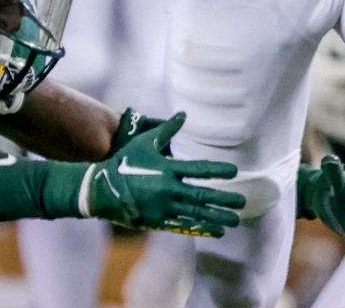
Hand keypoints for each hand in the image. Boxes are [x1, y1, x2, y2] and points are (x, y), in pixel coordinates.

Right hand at [82, 112, 244, 236]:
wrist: (102, 188)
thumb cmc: (125, 162)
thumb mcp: (145, 142)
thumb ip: (167, 130)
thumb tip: (184, 114)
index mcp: (167, 169)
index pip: (199, 169)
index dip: (218, 170)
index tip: (234, 172)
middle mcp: (168, 189)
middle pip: (202, 196)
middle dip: (224, 200)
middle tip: (242, 203)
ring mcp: (163, 207)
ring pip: (196, 214)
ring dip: (216, 217)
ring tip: (234, 221)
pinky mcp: (158, 220)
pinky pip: (183, 225)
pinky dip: (200, 227)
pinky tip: (214, 230)